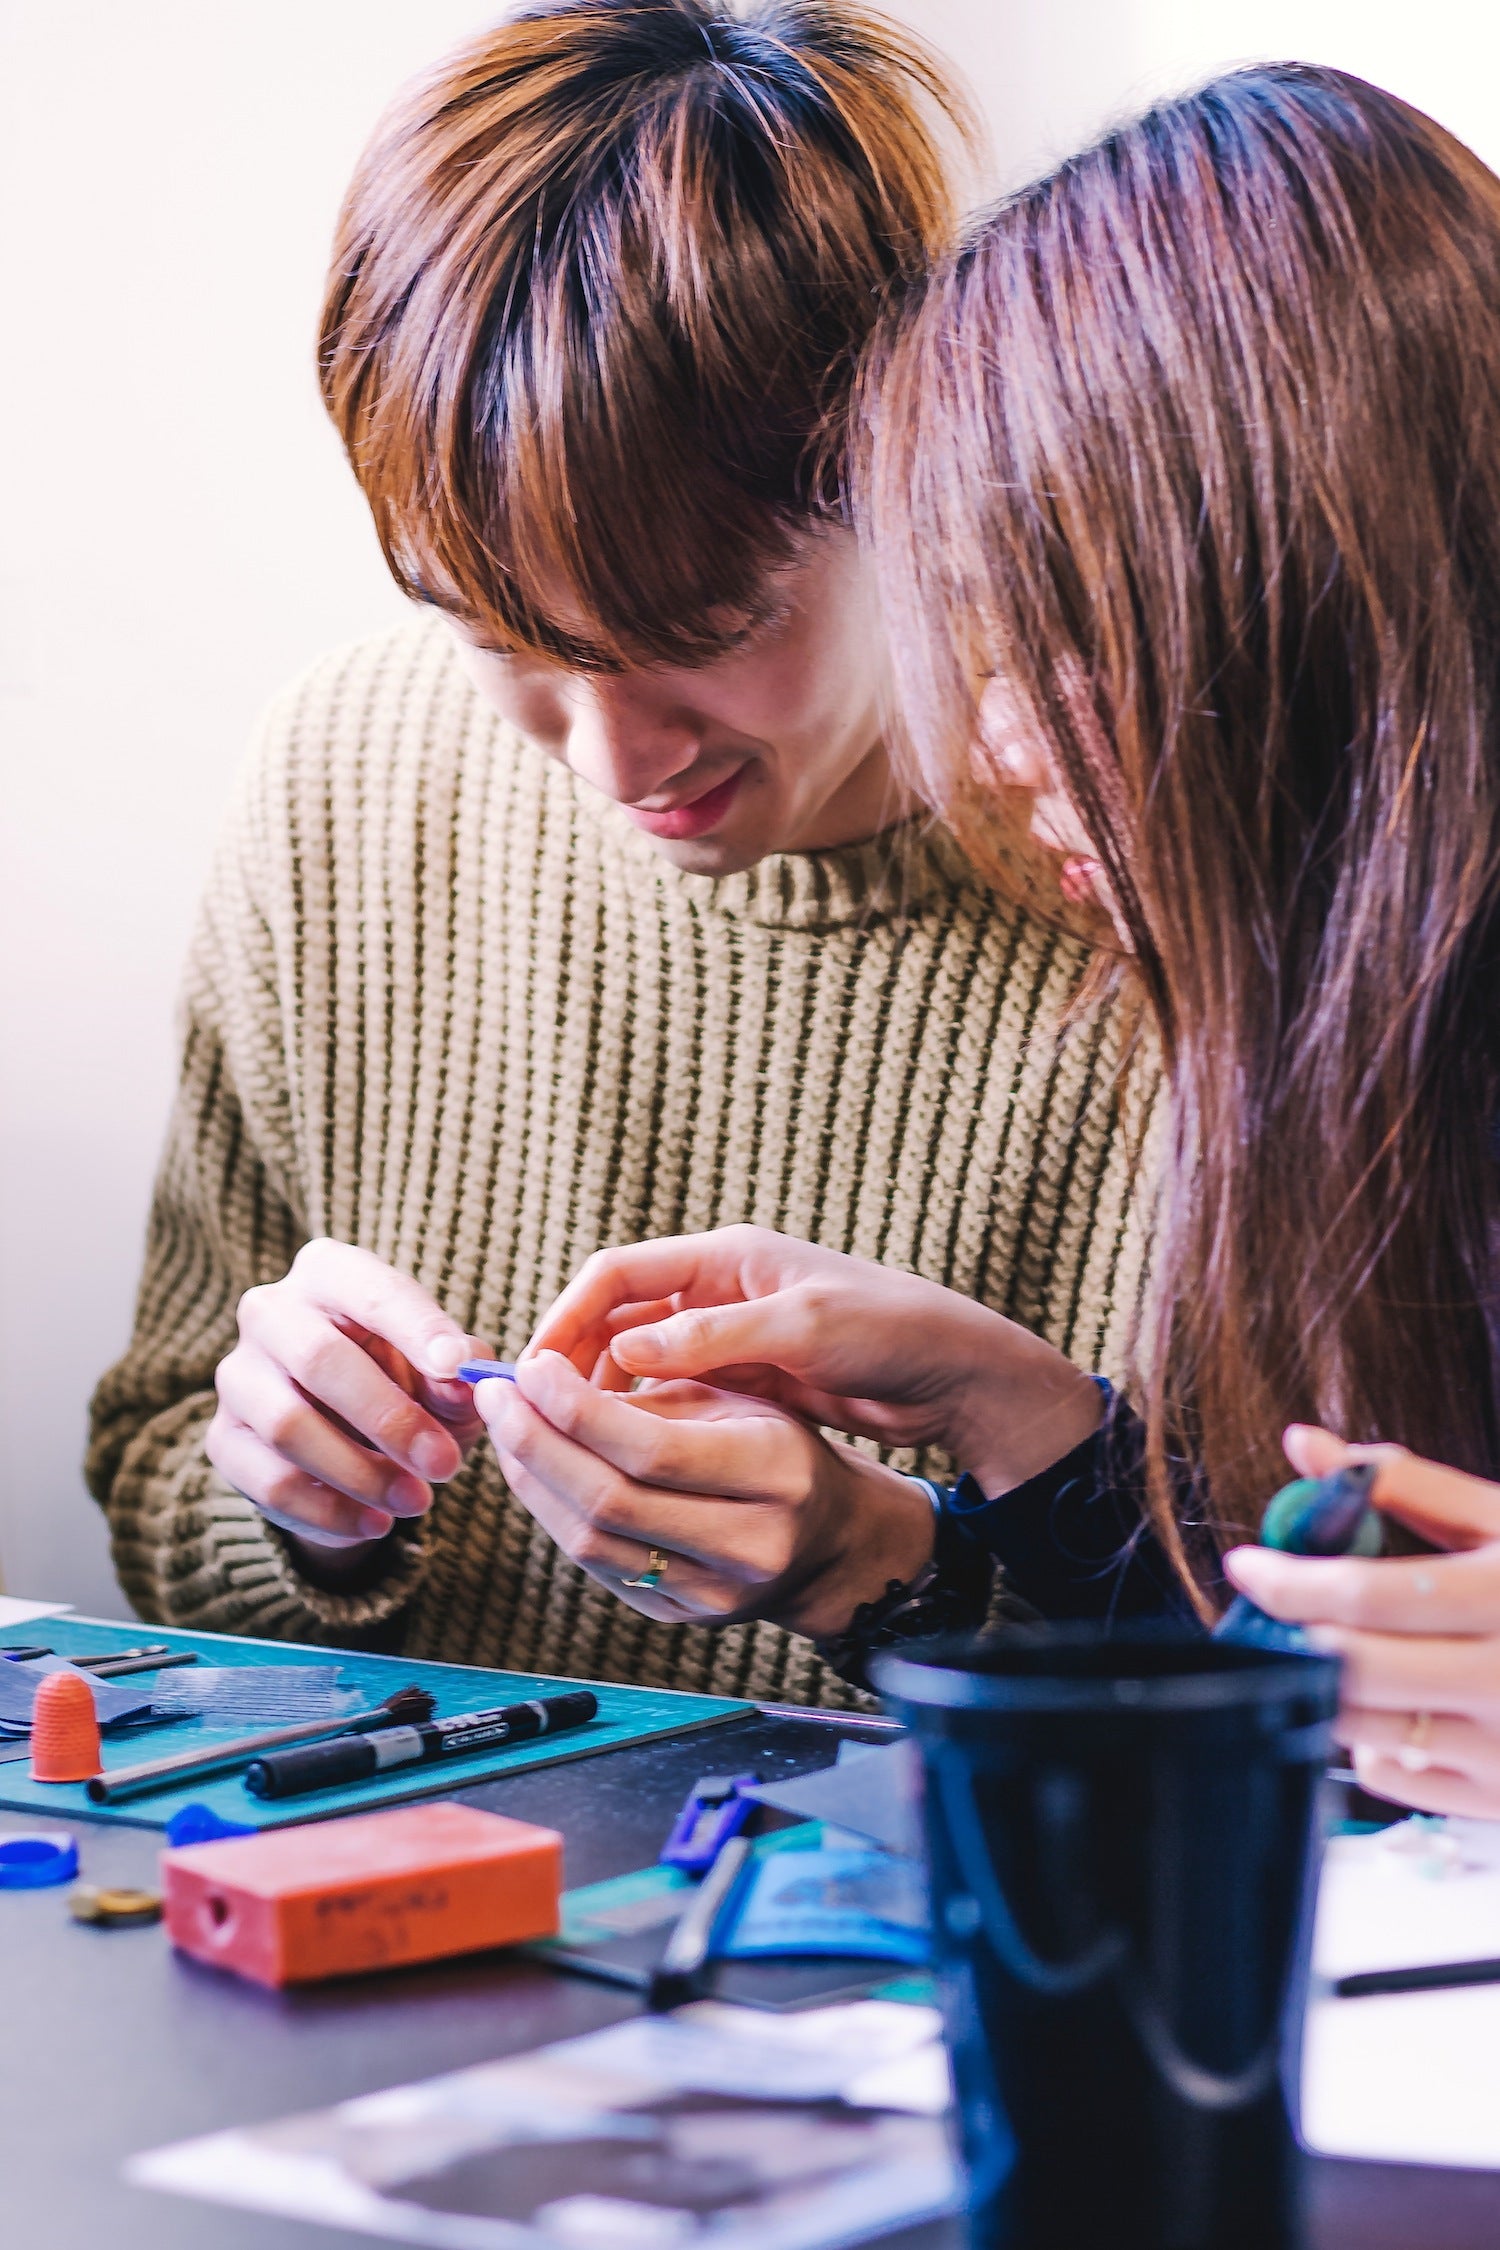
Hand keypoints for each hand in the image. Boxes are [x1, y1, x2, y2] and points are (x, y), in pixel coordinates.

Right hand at [206, 1239, 486, 1567]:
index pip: (372, 1291)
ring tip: (418, 1503)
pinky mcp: (223, 1439)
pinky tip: (376, 1523)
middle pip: (320, 1359)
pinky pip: (271, 1481)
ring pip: (289, 1426)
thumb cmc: (405, 1382)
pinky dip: (331, 1510)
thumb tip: (465, 1380)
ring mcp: (237, 1375)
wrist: (347, 1436)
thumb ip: (455, 1375)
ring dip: (361, 1473)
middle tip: (444, 1464)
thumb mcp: (443, 1376)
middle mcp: (270, 1312)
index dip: (417, 1328)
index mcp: (329, 1273)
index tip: (459, 1368)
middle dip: (390, 1418)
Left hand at [473, 1350, 936, 1638]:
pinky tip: (537, 1472)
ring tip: (507, 1429)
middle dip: (537, 1442)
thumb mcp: (739, 1401)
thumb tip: (542, 1383)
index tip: (532, 1367)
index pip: (653, 1449)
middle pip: (610, 1501)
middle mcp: (750, 1544)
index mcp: (776, 1473)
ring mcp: (714, 1594)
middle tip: (497, 1396)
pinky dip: (554, 1515)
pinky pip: (597, 1568)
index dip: (576, 1408)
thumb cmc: (778, 1450)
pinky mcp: (681, 1619)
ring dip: (533, 1480)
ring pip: (592, 1543)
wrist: (828, 1543)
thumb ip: (652, 1397)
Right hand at [526, 1224, 1100, 1492]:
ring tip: (579, 1440)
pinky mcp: (747, 1377)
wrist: (954, 1372)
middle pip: (616, 1316)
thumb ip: (714, 1337)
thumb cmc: (890, 1331)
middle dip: (574, 1361)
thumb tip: (624, 1349)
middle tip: (541, 1415)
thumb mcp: (803, 1330)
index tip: (535, 1373)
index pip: (615, 1274)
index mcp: (726, 1258)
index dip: (566, 1318)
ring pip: (640, 1360)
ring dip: (607, 1393)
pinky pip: (675, 1392)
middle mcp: (720, 1290)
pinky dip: (648, 1415)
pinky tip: (634, 1452)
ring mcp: (731, 1335)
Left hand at [1224, 1427, 1499, 1816]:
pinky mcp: (1499, 1802)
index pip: (1368, 1593)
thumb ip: (1402, 1482)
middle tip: (1266, 1608)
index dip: (1291, 1578)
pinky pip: (1389, 1775)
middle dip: (1291, 1635)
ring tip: (1331, 1645)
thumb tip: (1303, 1443)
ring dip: (1322, 1683)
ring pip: (1360, 1727)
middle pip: (1354, 1670)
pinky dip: (1368, 1737)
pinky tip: (1395, 1702)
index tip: (1246, 1563)